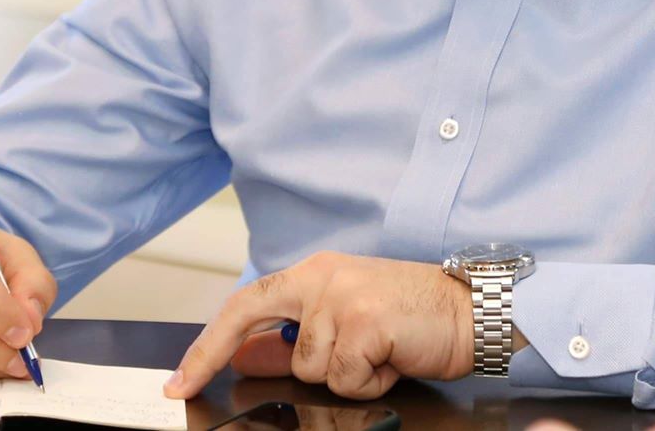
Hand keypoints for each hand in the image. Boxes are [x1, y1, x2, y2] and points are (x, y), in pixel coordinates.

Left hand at [165, 252, 487, 400]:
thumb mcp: (348, 320)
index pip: (247, 304)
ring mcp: (342, 298)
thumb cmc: (414, 317)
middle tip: (233, 379)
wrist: (473, 310)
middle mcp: (322, 277)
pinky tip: (393, 359)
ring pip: (313, 370)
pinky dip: (371, 382)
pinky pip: (345, 379)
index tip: (181, 379)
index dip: (209, 344)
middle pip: (275, 340)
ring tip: (381, 355)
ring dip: (349, 376)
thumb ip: (297, 337)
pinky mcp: (364, 322)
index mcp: (315, 272)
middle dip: (258, 362)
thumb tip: (249, 357)